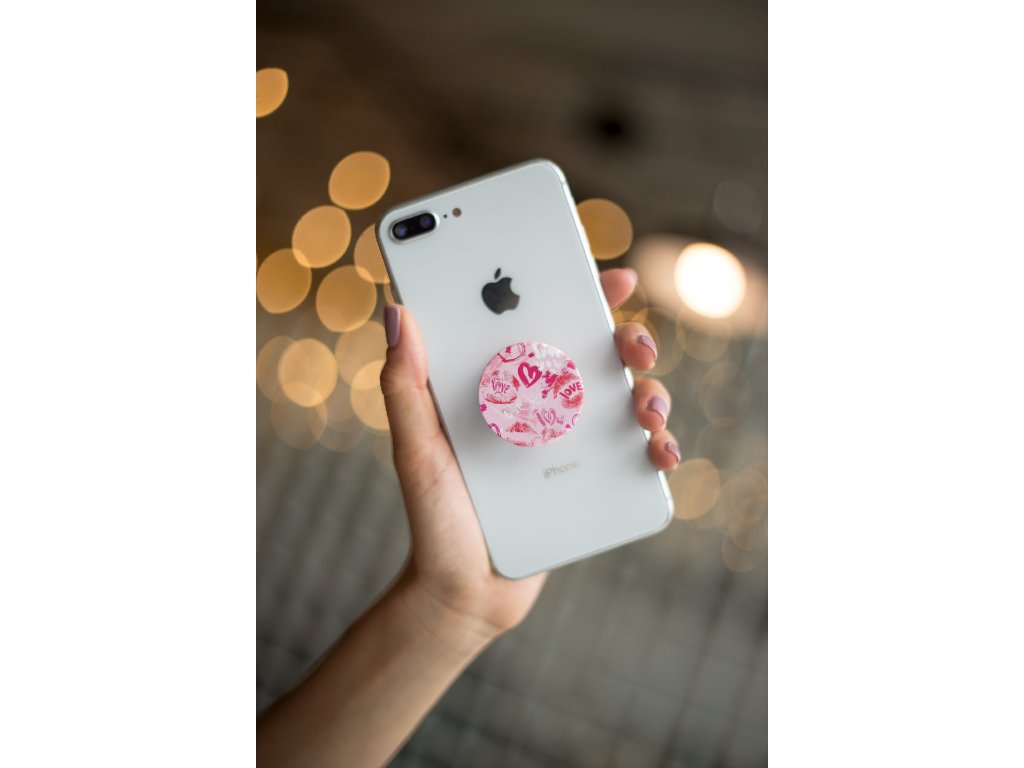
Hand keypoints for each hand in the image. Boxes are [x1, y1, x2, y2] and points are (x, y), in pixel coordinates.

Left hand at [379, 267, 678, 648]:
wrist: (464, 593)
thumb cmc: (435, 516)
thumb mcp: (416, 449)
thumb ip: (404, 385)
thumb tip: (398, 312)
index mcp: (505, 385)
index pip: (545, 322)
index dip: (580, 292)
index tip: (610, 275)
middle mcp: (547, 406)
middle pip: (599, 356)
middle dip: (629, 339)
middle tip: (633, 345)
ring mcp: (576, 445)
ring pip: (629, 401)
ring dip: (652, 392)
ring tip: (644, 407)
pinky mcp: (598, 484)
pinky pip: (639, 457)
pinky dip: (659, 447)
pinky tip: (657, 451)